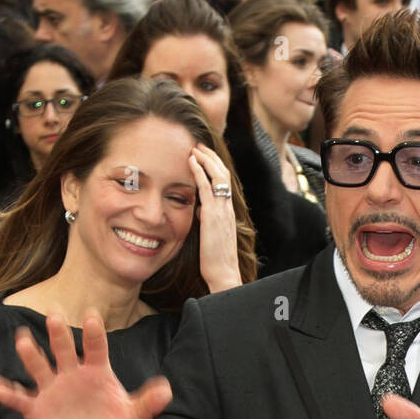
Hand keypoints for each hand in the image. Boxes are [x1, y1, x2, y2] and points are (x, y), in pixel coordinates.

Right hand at [0, 311, 171, 418]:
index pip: (96, 348)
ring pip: (39, 367)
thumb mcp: (134, 418)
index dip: (94, 334)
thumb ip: (148, 403)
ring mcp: (52, 389)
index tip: (92, 317)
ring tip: (23, 341)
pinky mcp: (36, 408)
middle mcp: (71, 374)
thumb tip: (166, 390)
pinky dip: (9, 393)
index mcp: (96, 371)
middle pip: (64, 349)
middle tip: (54, 315)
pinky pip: (21, 398)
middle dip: (59, 334)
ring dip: (31, 355)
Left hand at [190, 143, 240, 291]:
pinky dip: (199, 171)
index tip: (204, 156)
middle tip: (199, 145)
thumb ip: (207, 219)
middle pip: (223, 173)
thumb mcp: (211, 235)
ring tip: (195, 147)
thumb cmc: (215, 259)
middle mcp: (227, 208)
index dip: (215, 166)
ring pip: (218, 176)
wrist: (223, 273)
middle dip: (211, 157)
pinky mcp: (213, 215)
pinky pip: (207, 187)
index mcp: (228, 212)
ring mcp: (222, 210)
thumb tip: (200, 209)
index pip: (224, 182)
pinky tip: (191, 161)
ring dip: (205, 159)